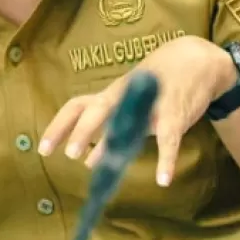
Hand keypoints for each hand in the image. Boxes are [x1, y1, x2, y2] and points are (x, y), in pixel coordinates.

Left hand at [39, 36, 236, 186]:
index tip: (43, 149)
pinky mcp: (176, 112)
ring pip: (131, 119)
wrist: (197, 60)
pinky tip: (162, 179)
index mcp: (112, 96)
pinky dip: (166, 159)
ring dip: (119, 140)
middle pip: (98, 108)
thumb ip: (108, 132)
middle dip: (83, 130)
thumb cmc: (157, 85)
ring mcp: (151, 103)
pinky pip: (170, 138)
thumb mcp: (130, 106)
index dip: (59, 126)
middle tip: (69, 154)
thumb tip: (85, 160)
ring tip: (105, 166)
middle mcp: (126, 96)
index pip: (78, 106)